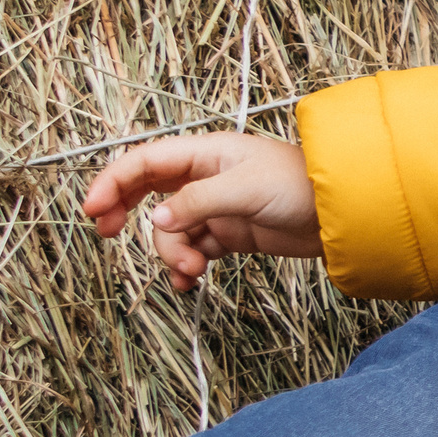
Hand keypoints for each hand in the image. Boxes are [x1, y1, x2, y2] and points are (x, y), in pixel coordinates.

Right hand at [83, 133, 321, 291]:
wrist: (344, 213)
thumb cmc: (302, 186)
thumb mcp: (245, 189)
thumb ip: (197, 203)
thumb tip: (157, 220)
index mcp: (206, 154)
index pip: (145, 162)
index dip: (113, 182)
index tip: (93, 210)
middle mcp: (206, 178)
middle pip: (148, 194)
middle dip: (127, 214)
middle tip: (109, 235)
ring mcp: (218, 207)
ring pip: (172, 231)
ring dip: (172, 253)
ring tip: (191, 270)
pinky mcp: (231, 234)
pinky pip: (194, 250)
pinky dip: (187, 266)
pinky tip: (189, 282)